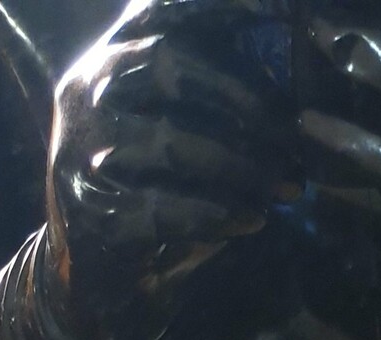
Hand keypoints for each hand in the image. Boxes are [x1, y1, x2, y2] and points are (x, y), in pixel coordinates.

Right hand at [45, 0, 296, 339]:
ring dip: (242, 164)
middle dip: (247, 100)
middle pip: (171, 64)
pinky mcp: (90, 211)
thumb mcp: (174, 122)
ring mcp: (83, 150)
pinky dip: (216, 214)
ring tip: (289, 187)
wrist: (91, 272)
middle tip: (297, 138)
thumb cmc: (149, 184)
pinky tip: (253, 220)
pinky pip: (164, 208)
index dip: (223, 3)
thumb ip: (214, 91)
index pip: (165, 6)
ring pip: (172, 140)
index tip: (286, 8)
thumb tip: (292, 75)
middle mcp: (89, 89)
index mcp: (113, 55)